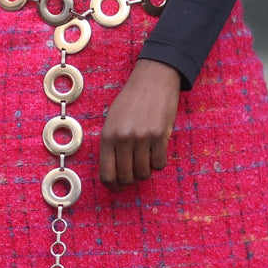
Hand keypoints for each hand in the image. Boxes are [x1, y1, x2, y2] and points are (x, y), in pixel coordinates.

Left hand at [99, 58, 180, 190]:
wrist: (154, 79)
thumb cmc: (132, 100)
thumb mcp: (112, 120)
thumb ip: (111, 145)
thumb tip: (114, 173)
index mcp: (108, 136)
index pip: (106, 174)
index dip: (112, 186)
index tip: (117, 188)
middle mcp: (124, 138)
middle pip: (126, 177)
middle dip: (131, 180)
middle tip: (134, 173)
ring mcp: (143, 138)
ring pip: (144, 173)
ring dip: (145, 171)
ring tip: (146, 159)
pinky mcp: (161, 136)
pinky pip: (160, 164)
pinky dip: (158, 163)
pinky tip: (157, 152)